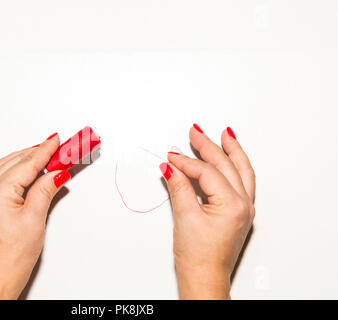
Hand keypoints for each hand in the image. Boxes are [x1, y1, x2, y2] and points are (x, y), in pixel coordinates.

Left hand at [0, 133, 70, 299]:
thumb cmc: (13, 255)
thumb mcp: (35, 217)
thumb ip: (45, 189)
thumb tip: (57, 172)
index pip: (27, 164)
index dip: (46, 150)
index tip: (58, 140)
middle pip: (15, 161)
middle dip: (37, 152)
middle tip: (57, 147)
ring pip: (5, 167)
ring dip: (25, 159)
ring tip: (44, 155)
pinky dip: (13, 170)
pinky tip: (25, 171)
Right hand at [160, 124, 255, 299]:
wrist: (204, 279)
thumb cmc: (198, 257)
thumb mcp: (185, 218)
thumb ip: (179, 187)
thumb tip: (171, 167)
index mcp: (233, 204)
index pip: (207, 172)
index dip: (185, 162)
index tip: (170, 156)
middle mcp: (244, 205)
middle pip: (227, 165)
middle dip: (210, 146)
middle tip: (195, 132)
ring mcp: (244, 209)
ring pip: (241, 171)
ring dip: (232, 151)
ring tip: (225, 135)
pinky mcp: (239, 213)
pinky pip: (241, 182)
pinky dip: (234, 167)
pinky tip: (228, 159)